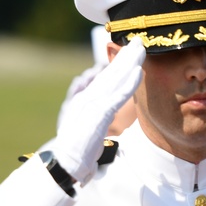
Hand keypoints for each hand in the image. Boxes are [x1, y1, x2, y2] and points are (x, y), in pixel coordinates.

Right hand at [54, 37, 143, 183]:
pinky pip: (116, 95)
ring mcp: (91, 105)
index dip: (118, 65)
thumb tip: (106, 113)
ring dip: (128, 63)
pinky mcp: (97, 114)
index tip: (130, 53)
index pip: (105, 79)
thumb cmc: (76, 152)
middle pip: (110, 74)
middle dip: (125, 57)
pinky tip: (138, 73)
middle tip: (138, 41)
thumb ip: (97, 119)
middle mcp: (87, 98)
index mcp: (85, 101)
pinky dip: (127, 83)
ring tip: (141, 49)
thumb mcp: (88, 130)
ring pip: (113, 79)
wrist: (64, 164)